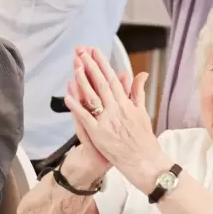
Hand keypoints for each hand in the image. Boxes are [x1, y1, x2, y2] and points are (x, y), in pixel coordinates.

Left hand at [69, 47, 166, 183]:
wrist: (144, 161)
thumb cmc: (144, 139)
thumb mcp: (143, 112)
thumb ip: (138, 92)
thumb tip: (141, 74)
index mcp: (126, 104)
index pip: (112, 79)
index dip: (103, 64)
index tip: (95, 51)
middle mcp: (117, 109)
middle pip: (101, 83)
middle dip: (91, 66)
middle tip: (81, 52)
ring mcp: (107, 121)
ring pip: (92, 97)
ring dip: (83, 81)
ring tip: (75, 67)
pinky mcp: (98, 134)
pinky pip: (85, 118)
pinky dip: (77, 106)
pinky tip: (68, 96)